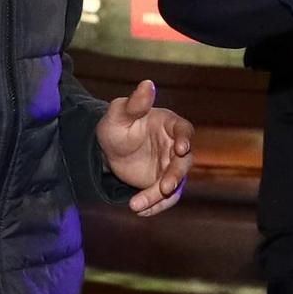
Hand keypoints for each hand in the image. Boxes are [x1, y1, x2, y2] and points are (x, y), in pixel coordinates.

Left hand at [95, 80, 193, 216]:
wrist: (107, 150)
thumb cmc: (116, 125)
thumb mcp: (119, 113)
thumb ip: (135, 103)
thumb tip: (147, 84)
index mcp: (169, 124)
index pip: (184, 130)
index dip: (185, 138)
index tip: (181, 147)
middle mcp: (175, 147)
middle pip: (184, 162)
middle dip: (176, 176)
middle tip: (165, 188)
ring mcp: (170, 167)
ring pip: (175, 184)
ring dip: (160, 196)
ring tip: (137, 205)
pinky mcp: (162, 184)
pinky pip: (164, 198)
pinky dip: (153, 206)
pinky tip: (137, 209)